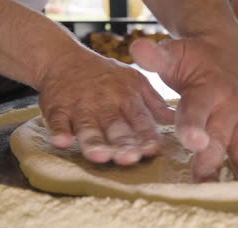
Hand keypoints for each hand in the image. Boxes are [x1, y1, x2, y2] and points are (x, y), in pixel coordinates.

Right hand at [37, 50, 173, 164]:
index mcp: (127, 97)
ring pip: (87, 126)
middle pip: (114, 126)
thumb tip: (180, 120)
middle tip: (130, 159)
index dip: (146, 134)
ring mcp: (80, 105)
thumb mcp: (135, 82)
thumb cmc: (106, 76)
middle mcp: (105, 102)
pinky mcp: (57, 107)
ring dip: (93, 142)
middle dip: (122, 143)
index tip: (153, 149)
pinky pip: (57, 120)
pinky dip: (58, 131)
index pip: (139, 119)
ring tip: (100, 157)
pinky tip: (61, 143)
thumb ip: (155, 104)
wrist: (64, 58)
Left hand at [130, 30, 237, 181]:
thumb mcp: (173, 52)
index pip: (197, 110)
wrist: (224, 48)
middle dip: (212, 163)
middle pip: (220, 139)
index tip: (193, 143)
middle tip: (204, 186)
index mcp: (207, 89)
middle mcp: (229, 106)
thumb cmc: (193, 56)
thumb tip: (136, 48)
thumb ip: (155, 57)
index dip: (193, 127)